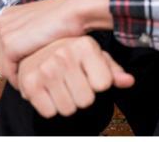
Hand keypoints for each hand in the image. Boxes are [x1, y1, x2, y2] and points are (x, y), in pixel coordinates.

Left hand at [0, 0, 111, 86]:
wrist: (75, 11)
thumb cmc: (66, 16)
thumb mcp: (41, 22)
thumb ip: (28, 33)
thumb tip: (24, 52)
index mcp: (7, 14)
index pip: (0, 46)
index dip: (12, 60)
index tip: (25, 70)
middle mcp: (2, 22)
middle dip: (12, 70)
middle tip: (28, 81)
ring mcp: (4, 33)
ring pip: (2, 66)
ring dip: (16, 77)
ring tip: (31, 85)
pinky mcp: (11, 45)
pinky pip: (9, 72)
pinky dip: (20, 81)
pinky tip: (32, 85)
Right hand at [17, 35, 134, 118]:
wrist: (37, 49)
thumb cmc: (72, 54)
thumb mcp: (96, 57)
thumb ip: (113, 70)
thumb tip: (128, 81)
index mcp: (84, 46)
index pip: (103, 85)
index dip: (99, 85)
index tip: (91, 76)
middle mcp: (64, 55)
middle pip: (86, 100)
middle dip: (82, 96)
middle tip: (75, 83)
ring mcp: (45, 69)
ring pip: (68, 109)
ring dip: (67, 103)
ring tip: (62, 87)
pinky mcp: (29, 83)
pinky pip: (49, 112)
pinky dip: (50, 107)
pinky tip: (49, 92)